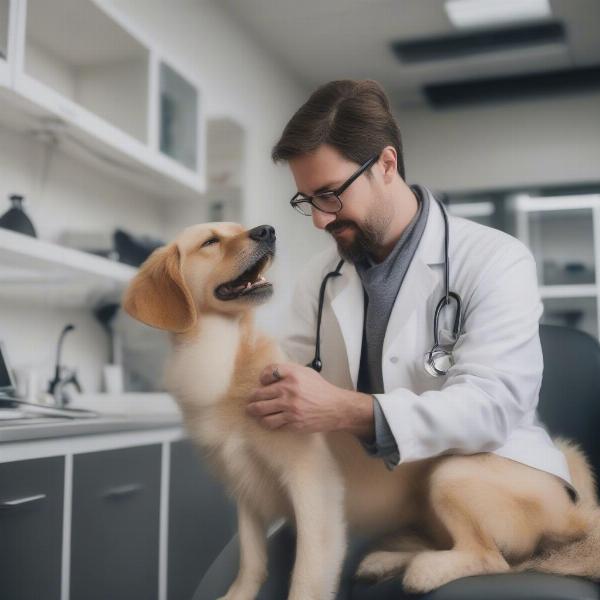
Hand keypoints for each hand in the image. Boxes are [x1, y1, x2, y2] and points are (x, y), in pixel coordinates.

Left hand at [246, 362, 373, 436]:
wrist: (335, 407)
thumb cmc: (321, 389)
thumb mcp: (306, 373)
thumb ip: (288, 372)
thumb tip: (269, 376)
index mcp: (292, 375)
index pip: (267, 373)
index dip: (261, 378)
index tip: (261, 383)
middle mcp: (288, 390)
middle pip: (258, 394)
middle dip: (252, 399)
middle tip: (250, 401)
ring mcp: (289, 408)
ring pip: (261, 412)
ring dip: (254, 412)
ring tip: (253, 412)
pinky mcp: (292, 422)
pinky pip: (272, 424)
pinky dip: (267, 422)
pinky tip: (267, 420)